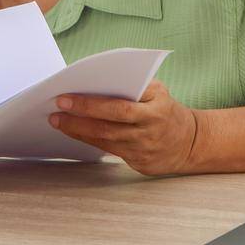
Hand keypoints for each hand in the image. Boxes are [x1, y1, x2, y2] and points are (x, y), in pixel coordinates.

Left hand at [47, 79, 199, 175]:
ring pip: (104, 142)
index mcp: (155, 110)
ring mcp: (143, 150)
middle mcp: (149, 132)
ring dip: (78, 132)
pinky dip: (90, 142)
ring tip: (58, 122)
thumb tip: (97, 81)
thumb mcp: (159, 91)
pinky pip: (109, 152)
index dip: (89, 105)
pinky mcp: (139, 164)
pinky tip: (75, 133)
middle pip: (107, 127)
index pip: (118, 107)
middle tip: (55, 112)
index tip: (65, 98)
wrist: (190, 142)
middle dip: (77, 120)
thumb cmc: (167, 109)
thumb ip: (134, 86)